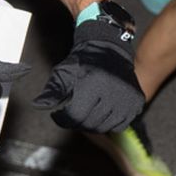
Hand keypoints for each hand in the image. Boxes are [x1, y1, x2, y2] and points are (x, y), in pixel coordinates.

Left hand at [34, 15, 143, 132]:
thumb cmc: (83, 61)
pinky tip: (101, 111)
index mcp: (94, 83)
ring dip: (92, 123)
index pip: (75, 115)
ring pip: (104, 126)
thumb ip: (51, 91)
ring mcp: (127, 98)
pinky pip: (120, 125)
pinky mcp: (137, 102)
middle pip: (89, 123)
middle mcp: (113, 91)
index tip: (57, 114)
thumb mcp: (63, 72)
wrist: (109, 48)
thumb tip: (38, 105)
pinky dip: (109, 123)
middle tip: (72, 112)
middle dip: (76, 121)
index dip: (62, 118)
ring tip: (86, 110)